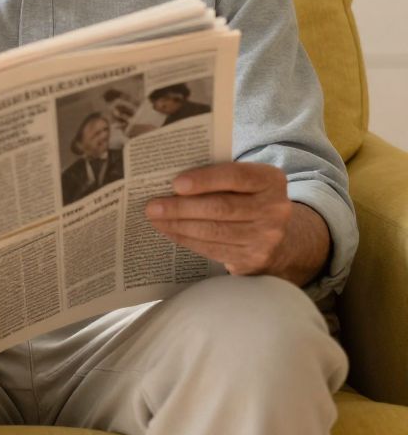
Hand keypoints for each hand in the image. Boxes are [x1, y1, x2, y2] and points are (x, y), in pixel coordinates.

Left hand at [144, 163, 298, 276]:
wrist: (282, 238)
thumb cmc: (249, 200)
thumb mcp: (245, 182)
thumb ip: (218, 175)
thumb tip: (170, 180)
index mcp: (270, 180)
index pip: (236, 176)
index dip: (205, 180)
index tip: (176, 184)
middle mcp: (274, 209)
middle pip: (221, 207)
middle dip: (182, 207)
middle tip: (152, 207)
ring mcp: (266, 237)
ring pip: (214, 231)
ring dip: (179, 226)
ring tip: (155, 219)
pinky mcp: (253, 259)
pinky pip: (213, 249)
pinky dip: (187, 240)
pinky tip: (169, 232)